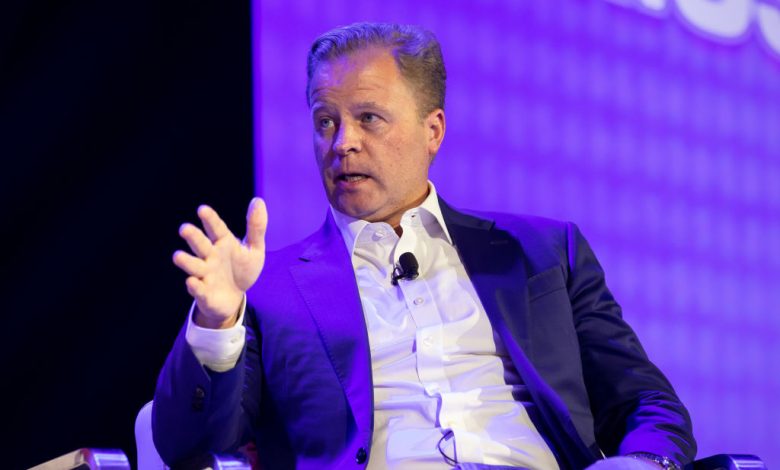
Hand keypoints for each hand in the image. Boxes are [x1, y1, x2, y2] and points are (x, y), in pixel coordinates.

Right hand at [172, 198, 267, 328]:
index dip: (210, 220)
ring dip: (186, 261)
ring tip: (178, 256)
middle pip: (200, 245)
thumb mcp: (254, 249)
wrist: (234, 298)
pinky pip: (198, 289)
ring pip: (194, 266)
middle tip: (184, 229)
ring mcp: (205, 275)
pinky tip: (191, 282)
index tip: (202, 210)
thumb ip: (256, 227)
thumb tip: (258, 200)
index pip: (216, 229)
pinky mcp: (204, 293)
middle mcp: (210, 256)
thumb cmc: (242, 269)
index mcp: (223, 243)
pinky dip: (195, 287)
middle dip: (193, 237)